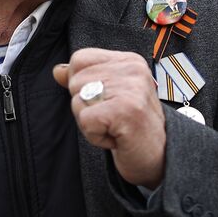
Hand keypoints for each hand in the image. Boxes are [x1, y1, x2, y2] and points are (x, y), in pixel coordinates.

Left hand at [52, 48, 165, 187]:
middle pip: (75, 81)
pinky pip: (85, 120)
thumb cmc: (131, 126)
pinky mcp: (125, 110)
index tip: (105, 101)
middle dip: (85, 107)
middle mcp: (132, 69)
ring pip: (77, 101)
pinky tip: (116, 137)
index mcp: (128, 61)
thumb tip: (58, 70)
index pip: (80, 59)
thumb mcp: (107, 96)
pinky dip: (95, 136)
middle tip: (111, 119)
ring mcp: (131, 89)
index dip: (81, 84)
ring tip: (114, 127)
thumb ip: (83, 80)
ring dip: (90, 123)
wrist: (159, 157)